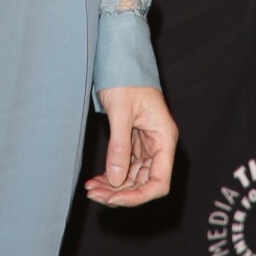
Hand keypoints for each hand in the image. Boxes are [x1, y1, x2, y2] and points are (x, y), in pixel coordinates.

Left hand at [84, 85, 177, 207]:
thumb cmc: (125, 76)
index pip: (159, 182)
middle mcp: (158, 144)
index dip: (139, 196)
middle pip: (145, 182)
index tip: (115, 199)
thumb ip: (120, 146)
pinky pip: (125, 165)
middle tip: (94, 194)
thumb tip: (116, 180)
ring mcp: (146, 143)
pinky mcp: (134, 140)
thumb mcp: (121, 111)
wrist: (120, 56)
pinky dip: (111, 174)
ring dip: (113, 186)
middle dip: (120, 192)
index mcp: (164, 138)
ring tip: (91, 189)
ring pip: (133, 176)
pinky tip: (96, 180)